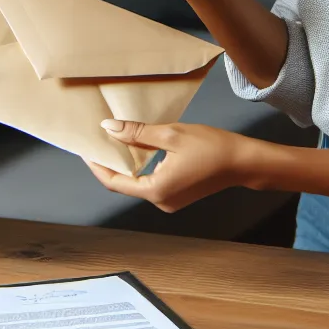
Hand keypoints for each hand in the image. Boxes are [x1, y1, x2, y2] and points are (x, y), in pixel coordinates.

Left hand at [86, 120, 258, 211]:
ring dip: (125, 163)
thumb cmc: (211, 146)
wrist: (243, 162)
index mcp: (156, 190)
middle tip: (97, 140)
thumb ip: (138, 133)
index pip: (114, 181)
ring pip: (137, 182)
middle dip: (109, 162)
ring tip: (113, 140)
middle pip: (124, 183)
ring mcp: (168, 201)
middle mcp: (160, 201)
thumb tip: (109, 128)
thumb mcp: (172, 134)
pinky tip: (136, 148)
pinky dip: (140, 166)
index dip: (97, 165)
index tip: (85, 148)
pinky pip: (150, 182)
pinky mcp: (176, 195)